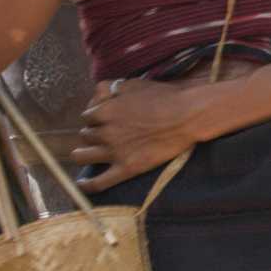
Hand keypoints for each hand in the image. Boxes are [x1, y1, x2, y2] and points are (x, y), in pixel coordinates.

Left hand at [71, 79, 211, 192]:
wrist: (188, 116)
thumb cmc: (166, 97)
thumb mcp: (136, 84)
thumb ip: (112, 88)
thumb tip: (99, 94)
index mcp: (105, 111)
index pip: (87, 117)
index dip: (95, 118)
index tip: (103, 120)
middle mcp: (105, 132)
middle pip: (85, 136)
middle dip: (93, 134)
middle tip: (106, 135)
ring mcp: (115, 152)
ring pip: (82, 156)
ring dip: (83, 154)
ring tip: (87, 155)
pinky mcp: (127, 168)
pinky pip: (99, 182)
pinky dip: (86, 185)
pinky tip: (81, 184)